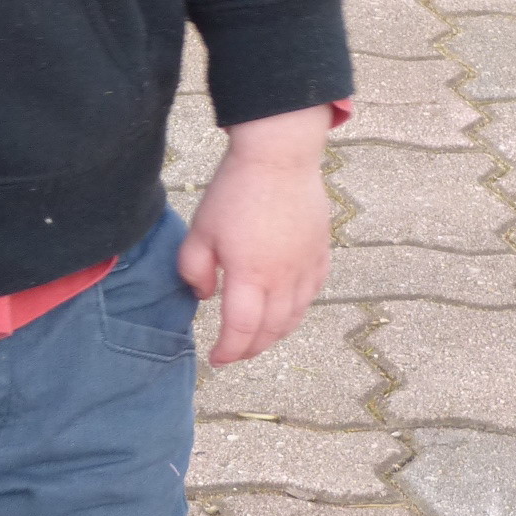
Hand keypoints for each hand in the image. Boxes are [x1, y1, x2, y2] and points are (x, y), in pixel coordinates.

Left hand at [176, 105, 333, 365]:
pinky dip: (298, 309)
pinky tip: (287, 308)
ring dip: (275, 334)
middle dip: (251, 349)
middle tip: (234, 353)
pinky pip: (313, 293)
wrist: (279, 157)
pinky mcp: (321, 252)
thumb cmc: (235, 191)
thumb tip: (206, 295)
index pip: (241, 330)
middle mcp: (284, 278)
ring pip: (296, 316)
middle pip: (271, 330)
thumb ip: (194, 269)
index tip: (216, 358)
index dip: (228, 351)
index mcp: (251, 276)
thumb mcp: (200, 230)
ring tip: (258, 337)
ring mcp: (307, 267)